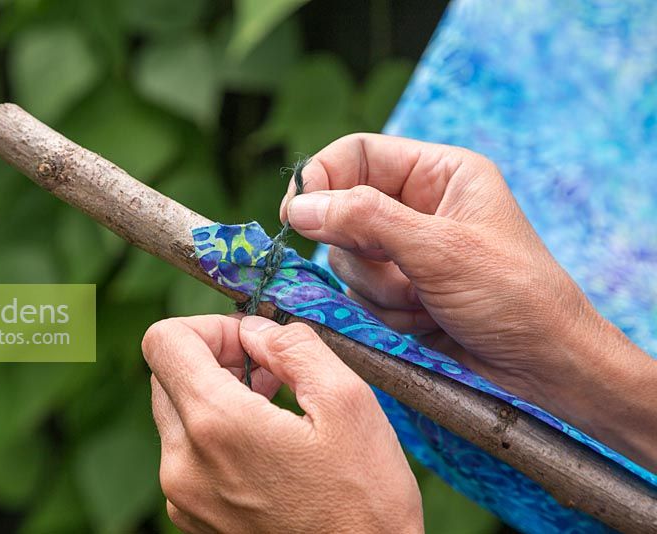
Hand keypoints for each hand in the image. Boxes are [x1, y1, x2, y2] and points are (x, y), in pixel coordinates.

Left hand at [142, 314, 422, 532]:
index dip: (208, 326)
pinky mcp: (192, 518)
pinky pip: (185, 453)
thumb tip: (255, 328)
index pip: (163, 341)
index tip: (251, 342)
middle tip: (268, 372)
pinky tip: (265, 447)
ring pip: (176, 413)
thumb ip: (294, 346)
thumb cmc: (365, 501)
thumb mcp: (348, 402)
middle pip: (166, 375)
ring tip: (272, 409)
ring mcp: (183, 496)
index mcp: (216, 425)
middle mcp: (183, 463)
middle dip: (214, 359)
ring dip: (216, 396)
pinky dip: (215, 435)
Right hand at [282, 133, 656, 470]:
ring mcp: (405, 253)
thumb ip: (366, 220)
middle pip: (343, 211)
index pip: (358, 154)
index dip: (321, 179)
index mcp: (438, 174)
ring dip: (378, 290)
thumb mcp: (440, 249)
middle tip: (396, 273)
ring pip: (346, 261)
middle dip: (364, 252)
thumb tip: (298, 206)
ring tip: (424, 303)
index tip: (294, 213)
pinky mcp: (398, 293)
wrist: (544, 368)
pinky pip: (358, 295)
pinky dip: (383, 313)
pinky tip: (423, 321)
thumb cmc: (513, 295)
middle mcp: (416, 207)